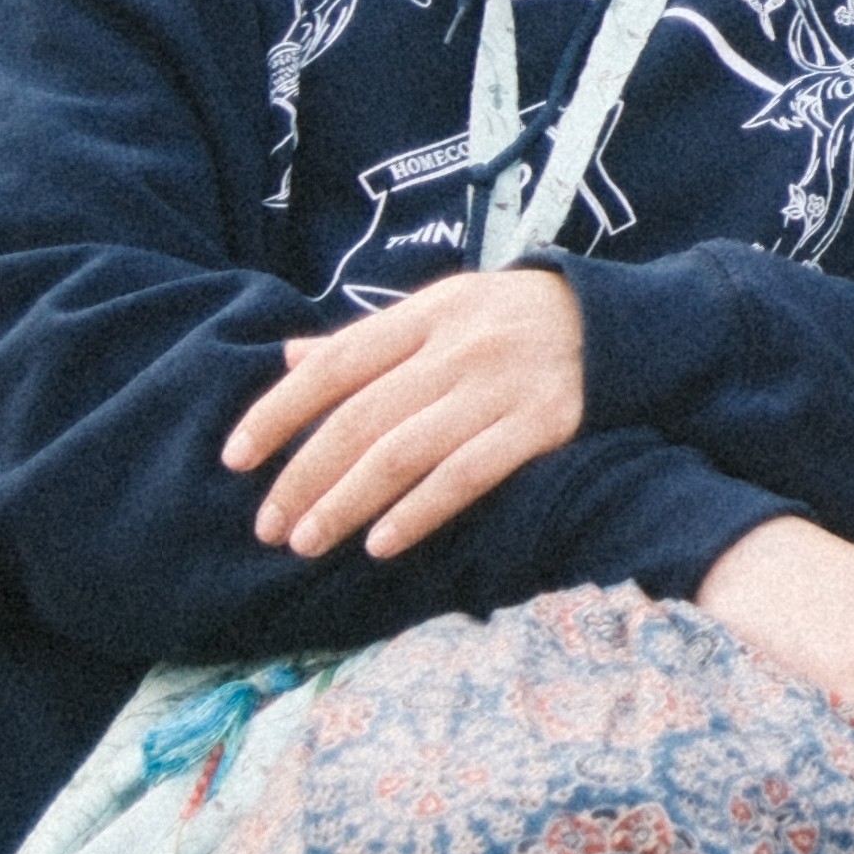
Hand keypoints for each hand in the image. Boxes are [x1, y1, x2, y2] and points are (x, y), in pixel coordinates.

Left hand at [225, 261, 586, 558]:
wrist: (617, 321)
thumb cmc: (509, 320)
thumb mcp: (439, 309)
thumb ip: (368, 340)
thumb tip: (287, 359)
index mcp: (426, 314)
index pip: (333, 365)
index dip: (278, 412)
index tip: (237, 459)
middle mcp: (458, 348)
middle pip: (361, 419)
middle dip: (305, 477)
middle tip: (269, 526)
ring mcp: (501, 388)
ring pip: (405, 454)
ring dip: (347, 504)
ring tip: (307, 543)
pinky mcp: (542, 426)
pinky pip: (467, 476)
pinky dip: (418, 512)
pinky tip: (380, 543)